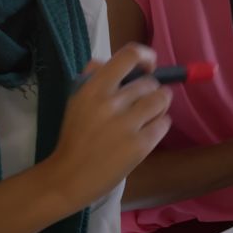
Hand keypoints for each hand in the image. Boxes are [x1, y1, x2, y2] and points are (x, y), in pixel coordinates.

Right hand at [42, 43, 172, 207]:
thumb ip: (96, 75)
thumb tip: (129, 60)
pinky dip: (159, 125)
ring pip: (161, 100)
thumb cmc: (75, 136)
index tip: (149, 66)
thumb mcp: (77, 99)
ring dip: (159, 106)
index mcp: (94, 88)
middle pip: (150, 83)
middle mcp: (111, 102)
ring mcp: (127, 124)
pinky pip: (164, 123)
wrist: (68, 176)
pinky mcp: (140, 146)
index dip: (145, 56)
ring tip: (148, 116)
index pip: (128, 55)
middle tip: (142, 103)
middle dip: (151, 90)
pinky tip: (147, 132)